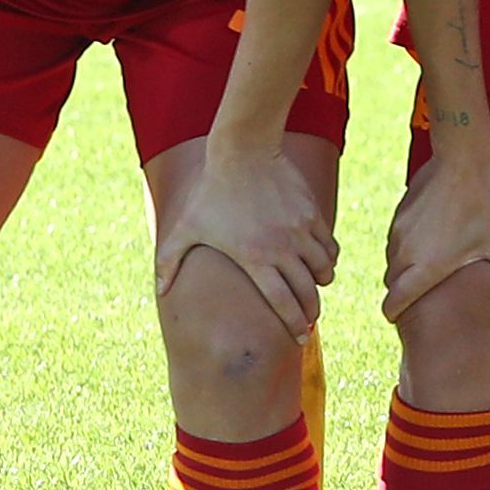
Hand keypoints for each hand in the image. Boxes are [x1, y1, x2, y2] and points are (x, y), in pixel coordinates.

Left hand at [155, 136, 337, 342]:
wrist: (243, 151)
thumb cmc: (211, 192)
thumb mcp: (186, 227)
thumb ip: (170, 261)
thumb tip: (160, 290)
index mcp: (255, 259)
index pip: (282, 303)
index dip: (293, 324)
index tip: (299, 338)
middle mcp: (282, 249)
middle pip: (308, 292)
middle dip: (311, 312)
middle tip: (309, 321)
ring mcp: (300, 231)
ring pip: (324, 270)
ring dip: (322, 284)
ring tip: (316, 290)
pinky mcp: (312, 214)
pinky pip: (329, 246)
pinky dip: (329, 259)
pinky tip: (323, 263)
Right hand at [382, 145, 489, 319]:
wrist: (463, 160)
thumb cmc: (485, 204)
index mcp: (425, 268)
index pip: (395, 301)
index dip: (393, 313)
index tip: (397, 318)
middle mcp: (405, 253)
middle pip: (391, 283)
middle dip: (400, 292)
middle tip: (414, 298)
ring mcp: (399, 232)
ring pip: (392, 260)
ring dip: (402, 269)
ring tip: (423, 270)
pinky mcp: (399, 213)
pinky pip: (395, 239)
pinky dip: (405, 247)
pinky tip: (427, 242)